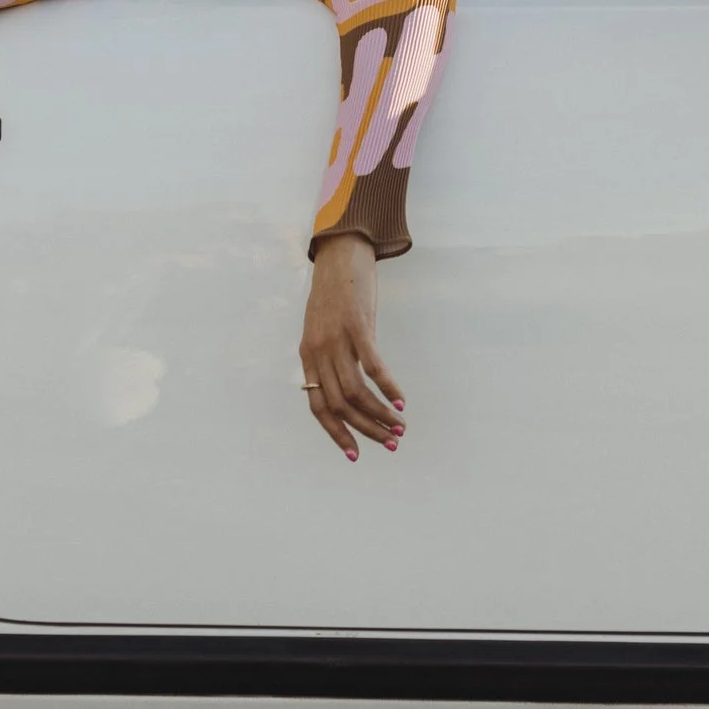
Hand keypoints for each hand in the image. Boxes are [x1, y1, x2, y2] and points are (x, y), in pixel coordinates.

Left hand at [300, 234, 406, 461]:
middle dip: (366, 430)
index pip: (318, 408)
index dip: (337, 434)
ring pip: (356, 391)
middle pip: (339, 405)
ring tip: (400, 428)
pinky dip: (387, 387)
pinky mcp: (357, 325)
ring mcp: (337, 339)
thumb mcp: (324, 328)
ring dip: (380, 415)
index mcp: (308, 356)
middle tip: (390, 445)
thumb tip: (347, 386)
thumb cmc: (336, 294)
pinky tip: (400, 401)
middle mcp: (318, 351)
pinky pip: (372, 366)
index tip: (356, 455)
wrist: (339, 254)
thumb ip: (331, 356)